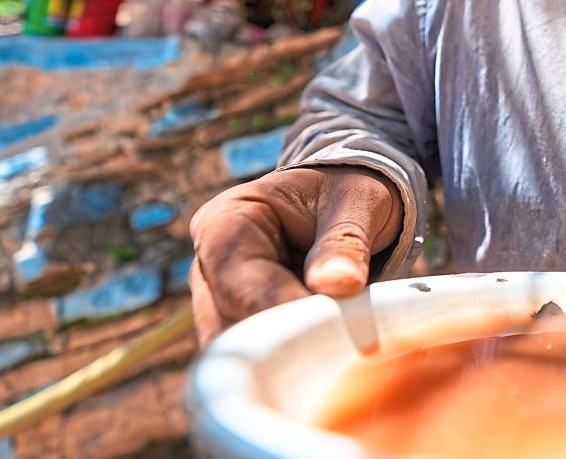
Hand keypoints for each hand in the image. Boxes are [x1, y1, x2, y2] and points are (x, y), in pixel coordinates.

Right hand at [189, 165, 404, 345]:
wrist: (346, 208)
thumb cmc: (346, 196)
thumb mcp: (356, 202)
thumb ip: (345, 241)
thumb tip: (337, 285)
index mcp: (225, 223)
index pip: (237, 280)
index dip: (279, 308)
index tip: (324, 325)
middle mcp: (209, 269)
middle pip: (229, 326)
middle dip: (283, 341)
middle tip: (337, 347)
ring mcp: (219, 306)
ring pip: (239, 355)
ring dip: (286, 360)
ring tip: (336, 352)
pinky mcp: (241, 333)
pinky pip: (257, 366)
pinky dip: (289, 369)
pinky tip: (325, 364)